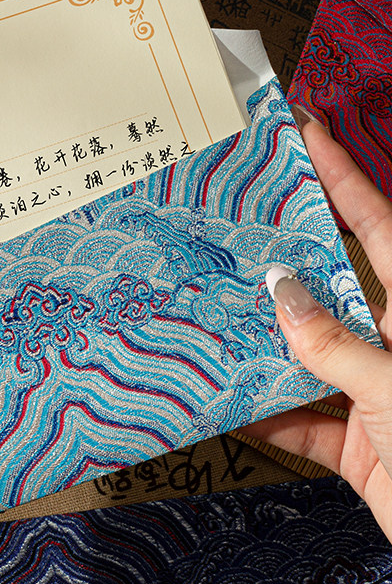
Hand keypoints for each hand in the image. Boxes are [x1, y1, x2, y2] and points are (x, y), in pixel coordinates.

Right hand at [242, 114, 391, 539]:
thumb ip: (335, 345)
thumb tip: (281, 295)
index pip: (380, 229)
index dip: (344, 179)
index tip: (307, 136)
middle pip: (331, 291)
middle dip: (283, 263)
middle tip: (234, 232)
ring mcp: (374, 397)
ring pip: (304, 359)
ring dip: (258, 348)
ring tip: (209, 316)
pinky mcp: (358, 447)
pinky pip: (299, 425)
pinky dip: (263, 421)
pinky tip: (225, 408)